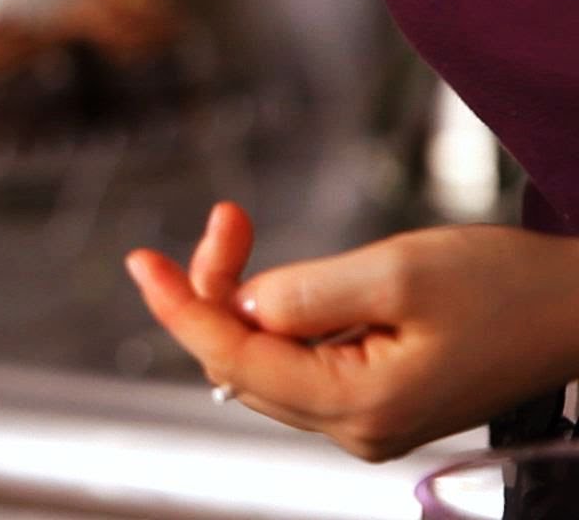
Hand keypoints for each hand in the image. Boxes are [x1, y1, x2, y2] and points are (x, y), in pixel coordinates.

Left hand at [127, 203, 578, 459]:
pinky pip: (296, 358)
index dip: (180, 308)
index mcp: (359, 406)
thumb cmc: (506, 286)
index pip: (234, 360)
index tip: (140, 261)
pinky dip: (275, 311)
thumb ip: (307, 293)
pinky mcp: (375, 398)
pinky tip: (282, 273)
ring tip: (237, 226)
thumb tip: (242, 307)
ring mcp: (364, 418)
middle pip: (239, 361)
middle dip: (212, 289)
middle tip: (225, 219)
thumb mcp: (400, 273)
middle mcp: (354, 427)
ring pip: (262, 359)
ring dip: (239, 295)